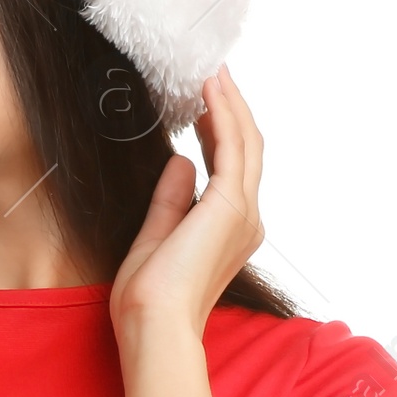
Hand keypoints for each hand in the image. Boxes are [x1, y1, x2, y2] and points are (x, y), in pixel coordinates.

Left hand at [108, 64, 264, 340]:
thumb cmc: (150, 297)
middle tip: (216, 74)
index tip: (206, 101)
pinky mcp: (230, 206)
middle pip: (246, 149)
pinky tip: (211, 90)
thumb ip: (171, 199)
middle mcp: (245, 219)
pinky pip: (232, 148)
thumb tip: (180, 161)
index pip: (230, 167)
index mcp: (230, 230)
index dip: (221, 130)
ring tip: (214, 73)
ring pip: (245, 143)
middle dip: (232, 109)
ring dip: (230, 104)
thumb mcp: (155, 236)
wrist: (154, 324)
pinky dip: (224, 115)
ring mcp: (242, 212)